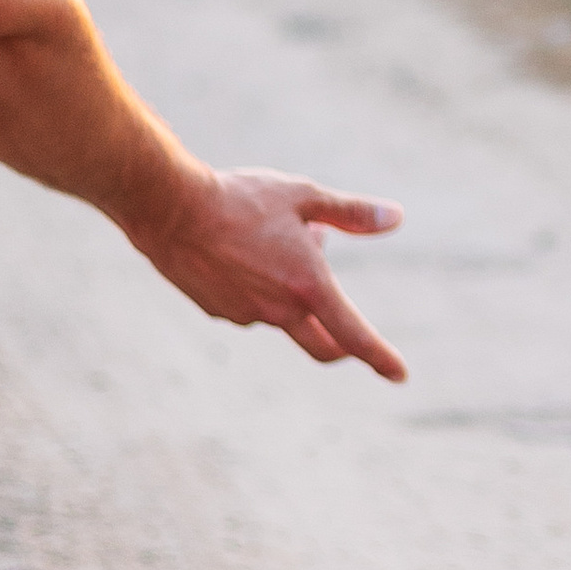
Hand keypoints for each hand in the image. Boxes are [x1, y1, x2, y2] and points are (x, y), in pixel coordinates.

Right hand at [133, 169, 405, 378]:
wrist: (171, 209)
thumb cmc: (243, 198)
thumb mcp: (305, 196)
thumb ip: (352, 213)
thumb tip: (396, 216)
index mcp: (307, 287)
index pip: (353, 335)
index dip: (380, 357)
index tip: (399, 374)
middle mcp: (277, 311)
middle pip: (321, 345)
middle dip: (343, 345)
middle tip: (353, 340)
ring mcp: (244, 315)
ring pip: (282, 313)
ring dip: (295, 291)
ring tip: (283, 237)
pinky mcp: (216, 310)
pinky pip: (250, 304)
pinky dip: (262, 287)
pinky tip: (248, 250)